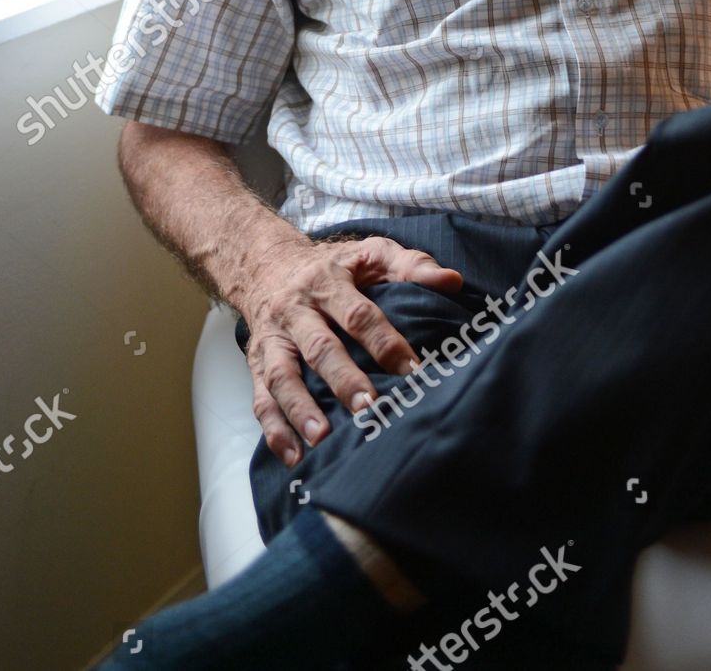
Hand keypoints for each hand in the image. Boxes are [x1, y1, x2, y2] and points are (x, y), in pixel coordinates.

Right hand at [242, 235, 462, 464]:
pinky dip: (274, 430)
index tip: (412, 371)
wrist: (268, 264)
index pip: (357, 314)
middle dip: (344, 380)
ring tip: (323, 439)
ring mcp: (274, 339)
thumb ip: (411, 265)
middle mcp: (296, 311)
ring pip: (283, 376)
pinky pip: (261, 398)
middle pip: (320, 348)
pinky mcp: (258, 364)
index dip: (385, 343)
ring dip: (301, 409)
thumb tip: (452, 281)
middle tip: (369, 408)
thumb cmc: (333, 265)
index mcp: (327, 282)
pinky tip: (293, 456)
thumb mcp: (372, 253)